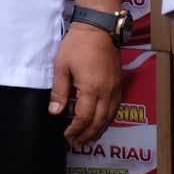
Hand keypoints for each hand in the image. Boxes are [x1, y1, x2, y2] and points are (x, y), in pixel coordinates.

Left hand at [50, 23, 120, 143]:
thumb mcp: (62, 67)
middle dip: (88, 135)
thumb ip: (59, 91)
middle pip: (99, 121)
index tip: (67, 136)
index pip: (84, 117)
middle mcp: (107, 92)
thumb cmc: (77, 46)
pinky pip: (115, 108)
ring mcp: (115, 89)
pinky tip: (101, 122)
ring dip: (99, 130)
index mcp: (91, 89)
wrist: (99, 29)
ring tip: (88, 139)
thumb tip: (55, 112)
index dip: (75, 129)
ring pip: (110, 117)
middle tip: (77, 143)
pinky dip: (108, 119)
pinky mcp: (119, 84)